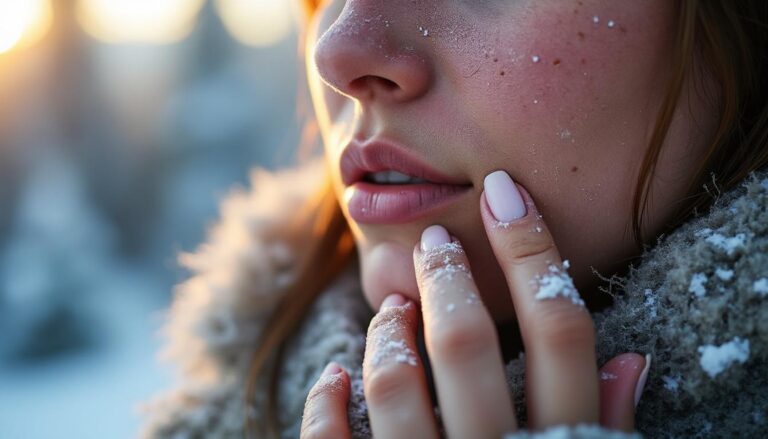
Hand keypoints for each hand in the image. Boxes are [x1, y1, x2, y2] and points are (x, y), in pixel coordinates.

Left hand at [301, 171, 648, 437]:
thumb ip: (608, 428)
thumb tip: (633, 357)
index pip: (559, 329)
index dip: (532, 250)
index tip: (503, 191)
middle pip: (468, 343)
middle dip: (447, 276)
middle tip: (435, 245)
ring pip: (397, 386)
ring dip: (386, 333)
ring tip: (391, 309)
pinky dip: (327, 404)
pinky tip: (333, 376)